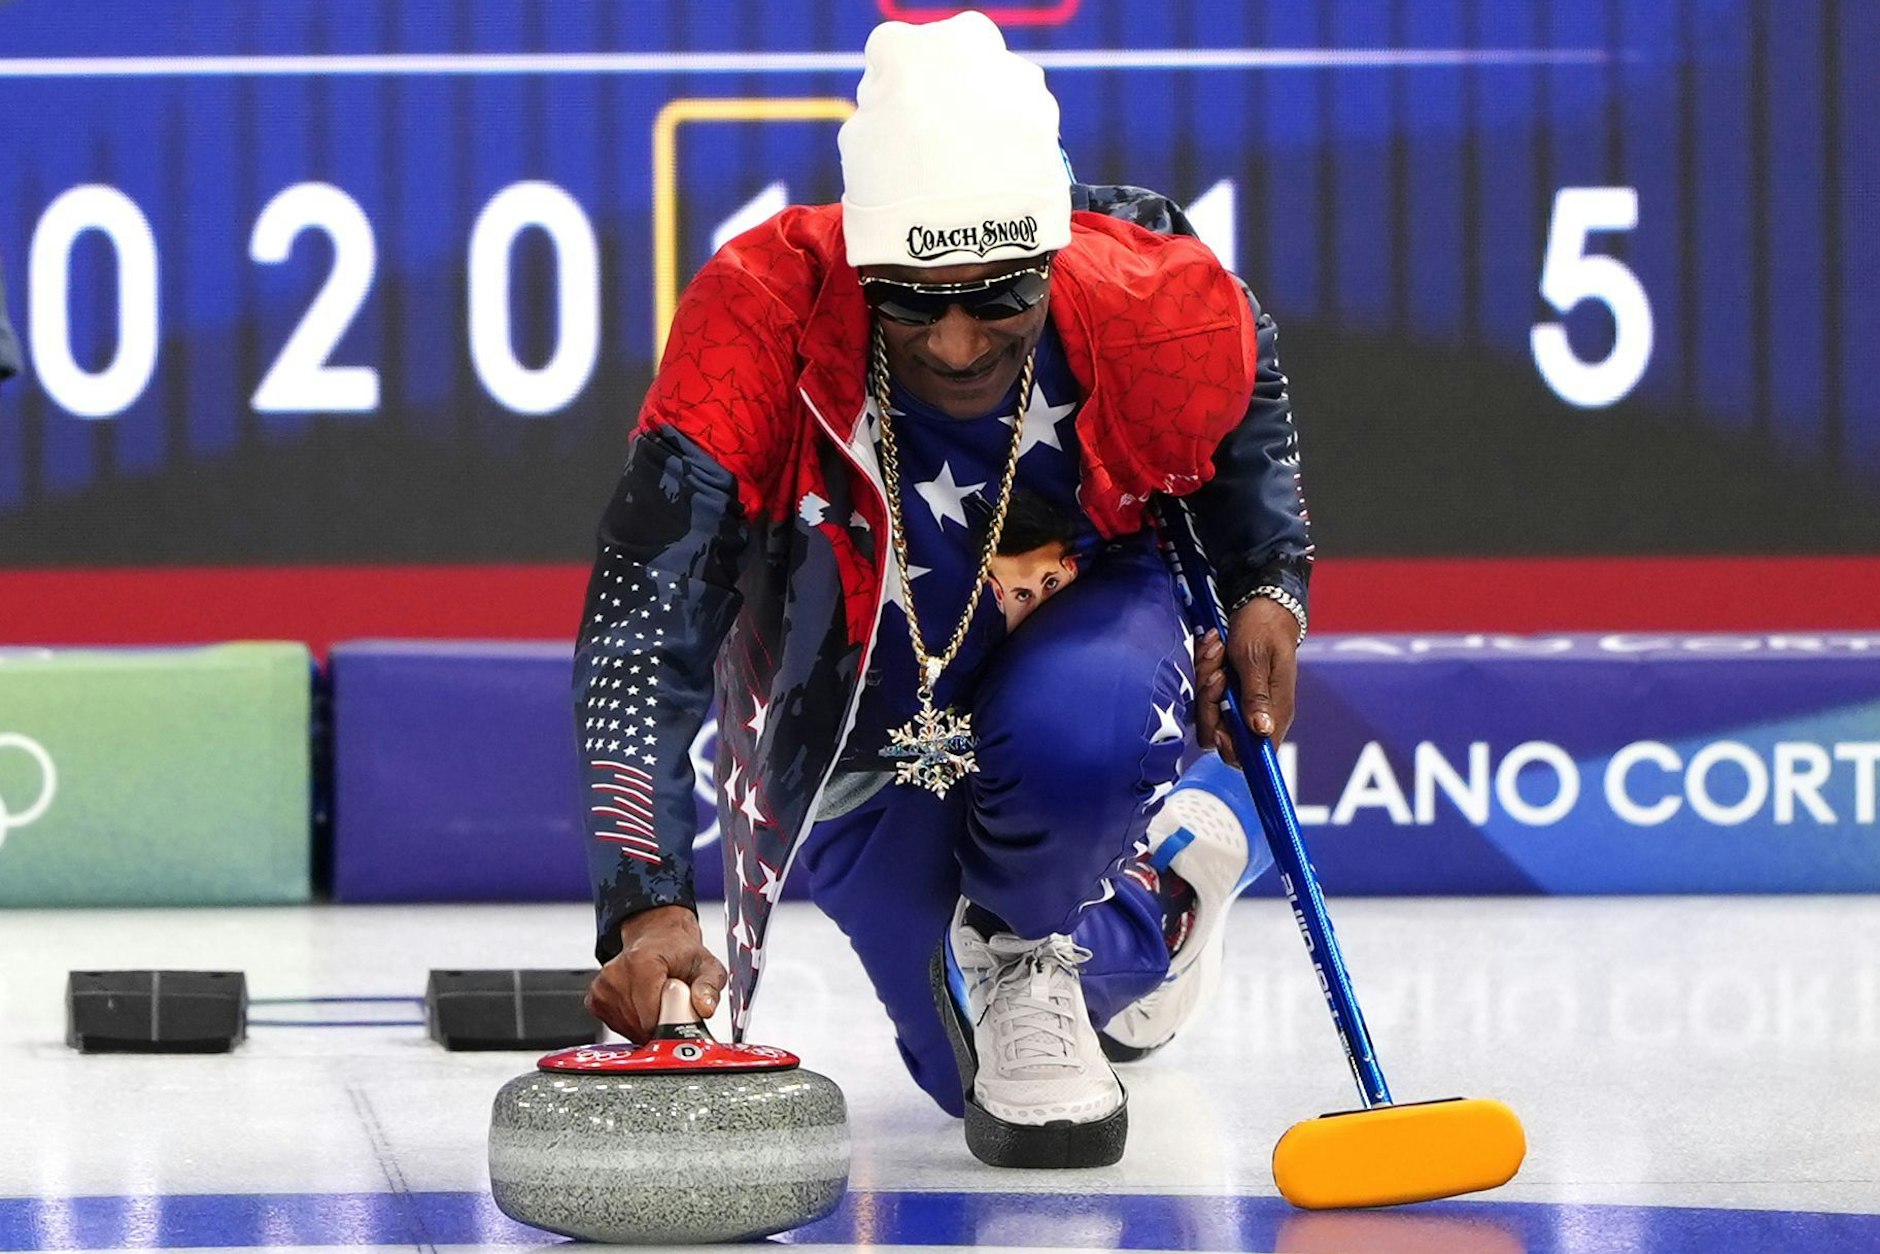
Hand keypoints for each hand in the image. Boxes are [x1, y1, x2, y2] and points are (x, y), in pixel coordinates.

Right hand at [585, 904, 728, 1041]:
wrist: (657, 938)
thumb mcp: (706, 964)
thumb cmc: (679, 951)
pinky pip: (617, 1027)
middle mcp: (616, 974)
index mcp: (641, 963)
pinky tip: (643, 1004)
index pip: (651, 1017)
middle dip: (660, 1024)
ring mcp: (602, 987)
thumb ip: (709, 986)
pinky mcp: (596, 1000)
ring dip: (646, 1024)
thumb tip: (705, 1008)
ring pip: (628, 1029)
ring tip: (658, 1002)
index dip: (670, 1023)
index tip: (680, 1014)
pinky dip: (633, 1023)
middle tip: (671, 1005)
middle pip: (639, 1026)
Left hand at [1194, 597, 1298, 764]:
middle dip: (1209, 706)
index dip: (1231, 749)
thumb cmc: (1264, 629)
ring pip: (1208, 714)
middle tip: (1218, 673)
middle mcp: (1256, 715)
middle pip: (1220, 737)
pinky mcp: (1227, 692)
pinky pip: (1205, 695)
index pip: (1253, 756)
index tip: (1220, 724)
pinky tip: (1213, 650)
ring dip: (1205, 683)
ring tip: (1216, 653)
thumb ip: (1256, 695)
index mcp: (1273, 713)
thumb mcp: (1257, 659)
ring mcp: (1239, 704)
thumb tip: (1261, 730)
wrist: (1262, 606)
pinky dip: (1203, 673)